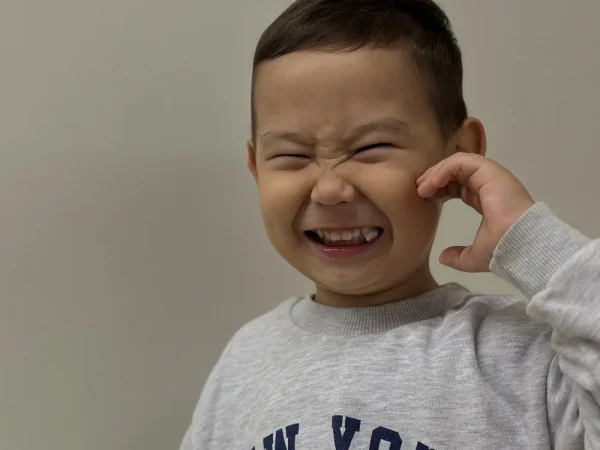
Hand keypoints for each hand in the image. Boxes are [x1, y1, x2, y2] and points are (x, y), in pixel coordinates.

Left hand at [416, 153, 534, 272]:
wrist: (521, 246)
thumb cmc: (503, 249)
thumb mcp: (474, 257)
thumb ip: (458, 256)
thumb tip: (443, 257)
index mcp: (486, 199)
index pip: (459, 185)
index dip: (439, 188)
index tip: (424, 197)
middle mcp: (489, 185)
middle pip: (456, 171)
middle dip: (434, 178)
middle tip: (419, 190)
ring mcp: (491, 176)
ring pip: (457, 163)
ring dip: (436, 172)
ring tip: (422, 187)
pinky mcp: (491, 171)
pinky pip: (462, 161)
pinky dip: (444, 168)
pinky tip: (432, 183)